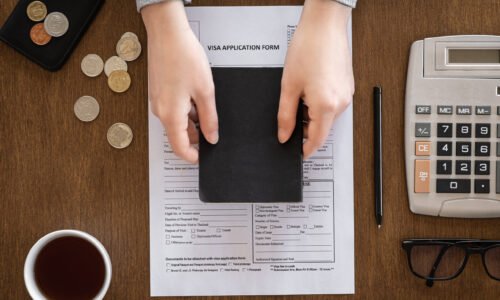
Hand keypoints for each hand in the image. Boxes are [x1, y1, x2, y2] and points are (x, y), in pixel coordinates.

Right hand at [142, 0, 217, 162]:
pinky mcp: (158, 92)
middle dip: (196, 136)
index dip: (193, 157)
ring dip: (192, 120)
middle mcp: (160, 111)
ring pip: (177, 121)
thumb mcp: (205, 91)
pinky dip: (186, 109)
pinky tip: (197, 95)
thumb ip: (209, 118)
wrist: (167, 33)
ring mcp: (157, 101)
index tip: (205, 158)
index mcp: (170, 115)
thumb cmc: (183, 56)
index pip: (180, 148)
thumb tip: (212, 136)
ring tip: (206, 104)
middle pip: (178, 135)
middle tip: (213, 129)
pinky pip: (173, 109)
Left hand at [278, 0, 353, 157]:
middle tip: (290, 119)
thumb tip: (283, 134)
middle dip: (307, 130)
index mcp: (326, 106)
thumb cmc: (308, 48)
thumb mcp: (288, 86)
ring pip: (328, 117)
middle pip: (323, 129)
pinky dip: (321, 104)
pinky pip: (333, 104)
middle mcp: (341, 103)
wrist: (325, 25)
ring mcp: (347, 94)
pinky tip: (310, 88)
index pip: (317, 140)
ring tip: (299, 96)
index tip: (296, 152)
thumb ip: (285, 115)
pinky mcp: (348, 86)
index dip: (305, 150)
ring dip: (313, 115)